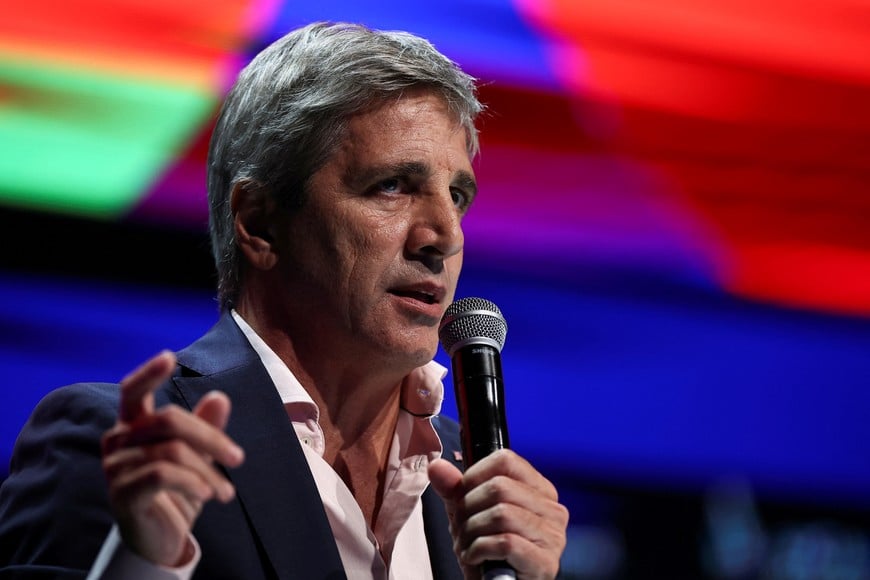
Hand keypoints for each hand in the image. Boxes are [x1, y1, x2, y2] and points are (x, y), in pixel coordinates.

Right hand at [100, 350, 244, 565]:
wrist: (161, 537)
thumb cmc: (177, 490)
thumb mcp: (197, 456)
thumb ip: (205, 426)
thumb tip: (220, 396)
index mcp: (133, 425)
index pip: (133, 391)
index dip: (149, 373)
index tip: (169, 356)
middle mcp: (118, 441)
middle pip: (168, 419)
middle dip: (211, 437)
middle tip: (238, 458)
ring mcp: (116, 467)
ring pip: (172, 451)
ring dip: (208, 471)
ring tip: (226, 492)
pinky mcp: (122, 493)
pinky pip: (162, 474)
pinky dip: (193, 482)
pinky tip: (208, 495)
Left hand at [428, 449, 568, 579]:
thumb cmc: (487, 551)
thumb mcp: (468, 514)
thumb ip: (453, 488)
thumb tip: (437, 466)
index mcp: (539, 490)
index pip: (506, 460)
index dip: (474, 475)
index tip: (461, 496)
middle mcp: (553, 510)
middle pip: (499, 487)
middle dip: (468, 510)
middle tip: (461, 530)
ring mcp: (553, 536)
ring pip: (501, 514)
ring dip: (471, 532)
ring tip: (466, 546)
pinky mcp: (545, 562)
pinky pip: (505, 542)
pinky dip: (480, 549)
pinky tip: (476, 558)